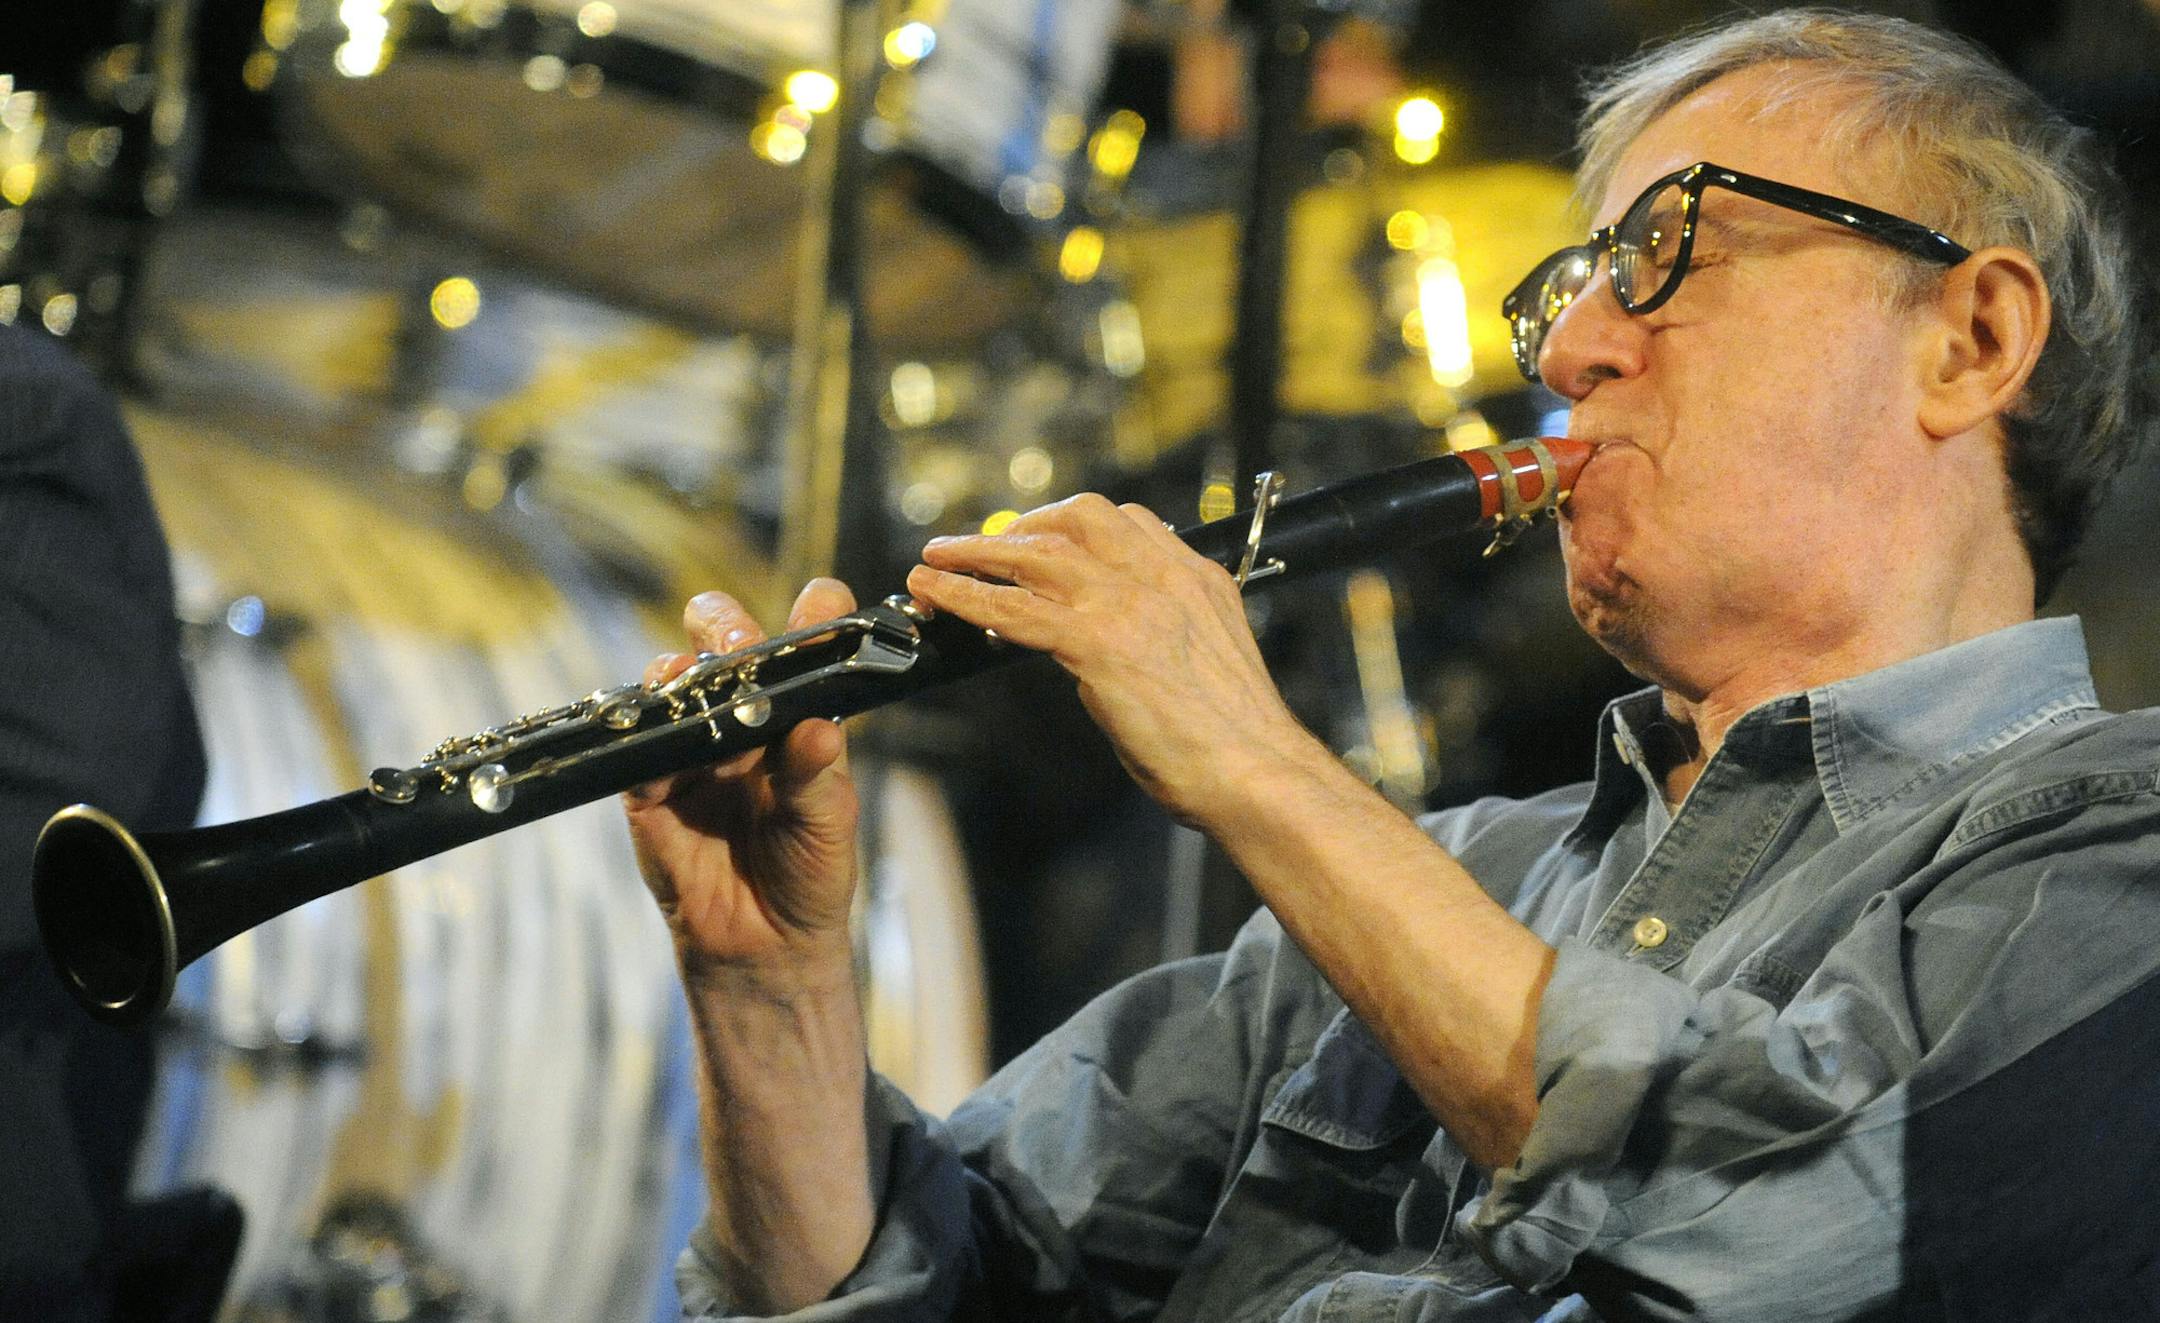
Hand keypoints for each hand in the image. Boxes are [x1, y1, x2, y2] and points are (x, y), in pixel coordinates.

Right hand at [623, 580, 859, 979]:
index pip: (805, 650)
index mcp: (797, 715)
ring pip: (674, 685)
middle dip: (726, 624)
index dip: (814, 617)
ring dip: (683, 678)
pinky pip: (638, 752)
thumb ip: (817, 774)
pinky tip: (663, 749)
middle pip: (725, 643)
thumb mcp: (827, 823)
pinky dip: (648, 746)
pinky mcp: (648, 788)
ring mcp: (692, 747)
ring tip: (700, 692)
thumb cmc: (810, 871)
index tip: (823, 600)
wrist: (764, 943)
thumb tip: (818, 730)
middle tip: (738, 637)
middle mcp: (743, 718)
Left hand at [904, 494, 1316, 827]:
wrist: (1256, 772)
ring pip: (1035, 554)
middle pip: (1076, 519)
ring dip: (976, 552)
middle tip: (984, 547)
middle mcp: (1162, 577)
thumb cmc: (1236, 740)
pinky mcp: (1097, 643)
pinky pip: (1013, 606)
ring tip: (937, 558)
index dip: (1071, 526)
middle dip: (1022, 526)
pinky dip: (965, 595)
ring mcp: (1128, 604)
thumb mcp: (1204, 663)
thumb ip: (1162, 638)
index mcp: (1194, 578)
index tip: (1041, 541)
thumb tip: (1111, 651)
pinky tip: (937, 595)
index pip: (1126, 522)